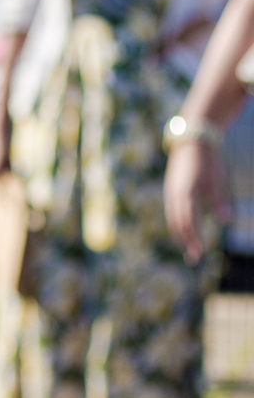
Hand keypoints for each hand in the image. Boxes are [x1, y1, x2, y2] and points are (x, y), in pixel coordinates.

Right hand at [165, 138, 226, 265]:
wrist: (191, 139)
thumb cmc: (207, 159)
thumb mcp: (216, 179)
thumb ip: (219, 201)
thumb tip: (227, 220)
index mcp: (185, 193)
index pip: (188, 223)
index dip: (193, 239)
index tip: (200, 253)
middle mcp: (174, 195)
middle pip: (177, 225)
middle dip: (185, 242)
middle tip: (194, 258)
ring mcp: (170, 193)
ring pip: (172, 220)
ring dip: (180, 236)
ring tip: (188, 248)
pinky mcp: (170, 191)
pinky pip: (172, 212)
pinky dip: (177, 225)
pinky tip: (184, 231)